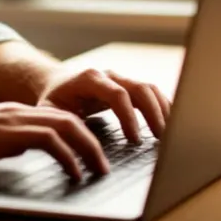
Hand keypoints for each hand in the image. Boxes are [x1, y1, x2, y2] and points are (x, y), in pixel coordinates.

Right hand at [0, 101, 110, 180]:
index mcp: (12, 112)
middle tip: (105, 163)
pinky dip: (68, 156)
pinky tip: (74, 172)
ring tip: (99, 169)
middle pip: (69, 118)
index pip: (56, 116)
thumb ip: (7, 140)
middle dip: (92, 140)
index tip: (92, 150)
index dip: (79, 132)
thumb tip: (23, 148)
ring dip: (88, 149)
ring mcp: (13, 119)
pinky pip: (50, 141)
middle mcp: (17, 111)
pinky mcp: (8, 133)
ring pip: (66, 126)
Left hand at [37, 68, 171, 144]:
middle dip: (153, 113)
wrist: (56, 82)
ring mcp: (120, 78)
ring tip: (170, 134)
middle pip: (140, 88)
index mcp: (89, 79)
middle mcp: (108, 75)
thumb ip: (63, 124)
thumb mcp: (50, 112)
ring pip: (149, 88)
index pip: (117, 94)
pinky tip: (170, 124)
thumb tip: (80, 145)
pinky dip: (162, 107)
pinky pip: (150, 93)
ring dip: (162, 110)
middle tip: (162, 138)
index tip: (135, 139)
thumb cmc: (53, 100)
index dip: (129, 116)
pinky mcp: (128, 85)